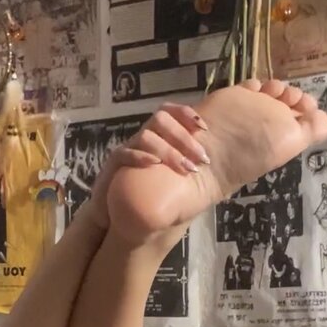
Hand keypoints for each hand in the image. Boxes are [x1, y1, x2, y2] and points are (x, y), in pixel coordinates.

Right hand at [85, 103, 208, 229]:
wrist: (117, 214)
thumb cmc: (149, 195)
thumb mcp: (173, 178)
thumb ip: (188, 166)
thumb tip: (213, 161)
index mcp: (157, 137)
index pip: (169, 112)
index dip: (185, 113)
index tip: (203, 127)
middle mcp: (142, 139)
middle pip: (160, 120)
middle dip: (184, 138)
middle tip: (202, 158)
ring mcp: (127, 150)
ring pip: (146, 136)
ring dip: (169, 151)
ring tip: (186, 168)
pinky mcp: (113, 165)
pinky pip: (124, 154)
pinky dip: (140, 156)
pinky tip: (155, 164)